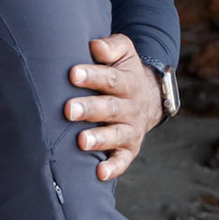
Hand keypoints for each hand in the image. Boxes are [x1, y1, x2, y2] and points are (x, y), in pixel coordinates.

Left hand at [66, 33, 164, 181]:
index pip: (109, 78)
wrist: (150, 98)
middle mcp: (130, 107)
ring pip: (116, 135)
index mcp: (127, 82)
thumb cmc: (124, 72)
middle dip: (89, 109)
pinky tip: (99, 174)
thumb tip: (95, 45)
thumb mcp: (125, 52)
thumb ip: (111, 46)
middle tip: (68, 110)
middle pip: (110, 108)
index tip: (73, 74)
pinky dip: (113, 168)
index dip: (92, 76)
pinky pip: (123, 160)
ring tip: (81, 141)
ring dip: (99, 139)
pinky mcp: (129, 149)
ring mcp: (130, 129)